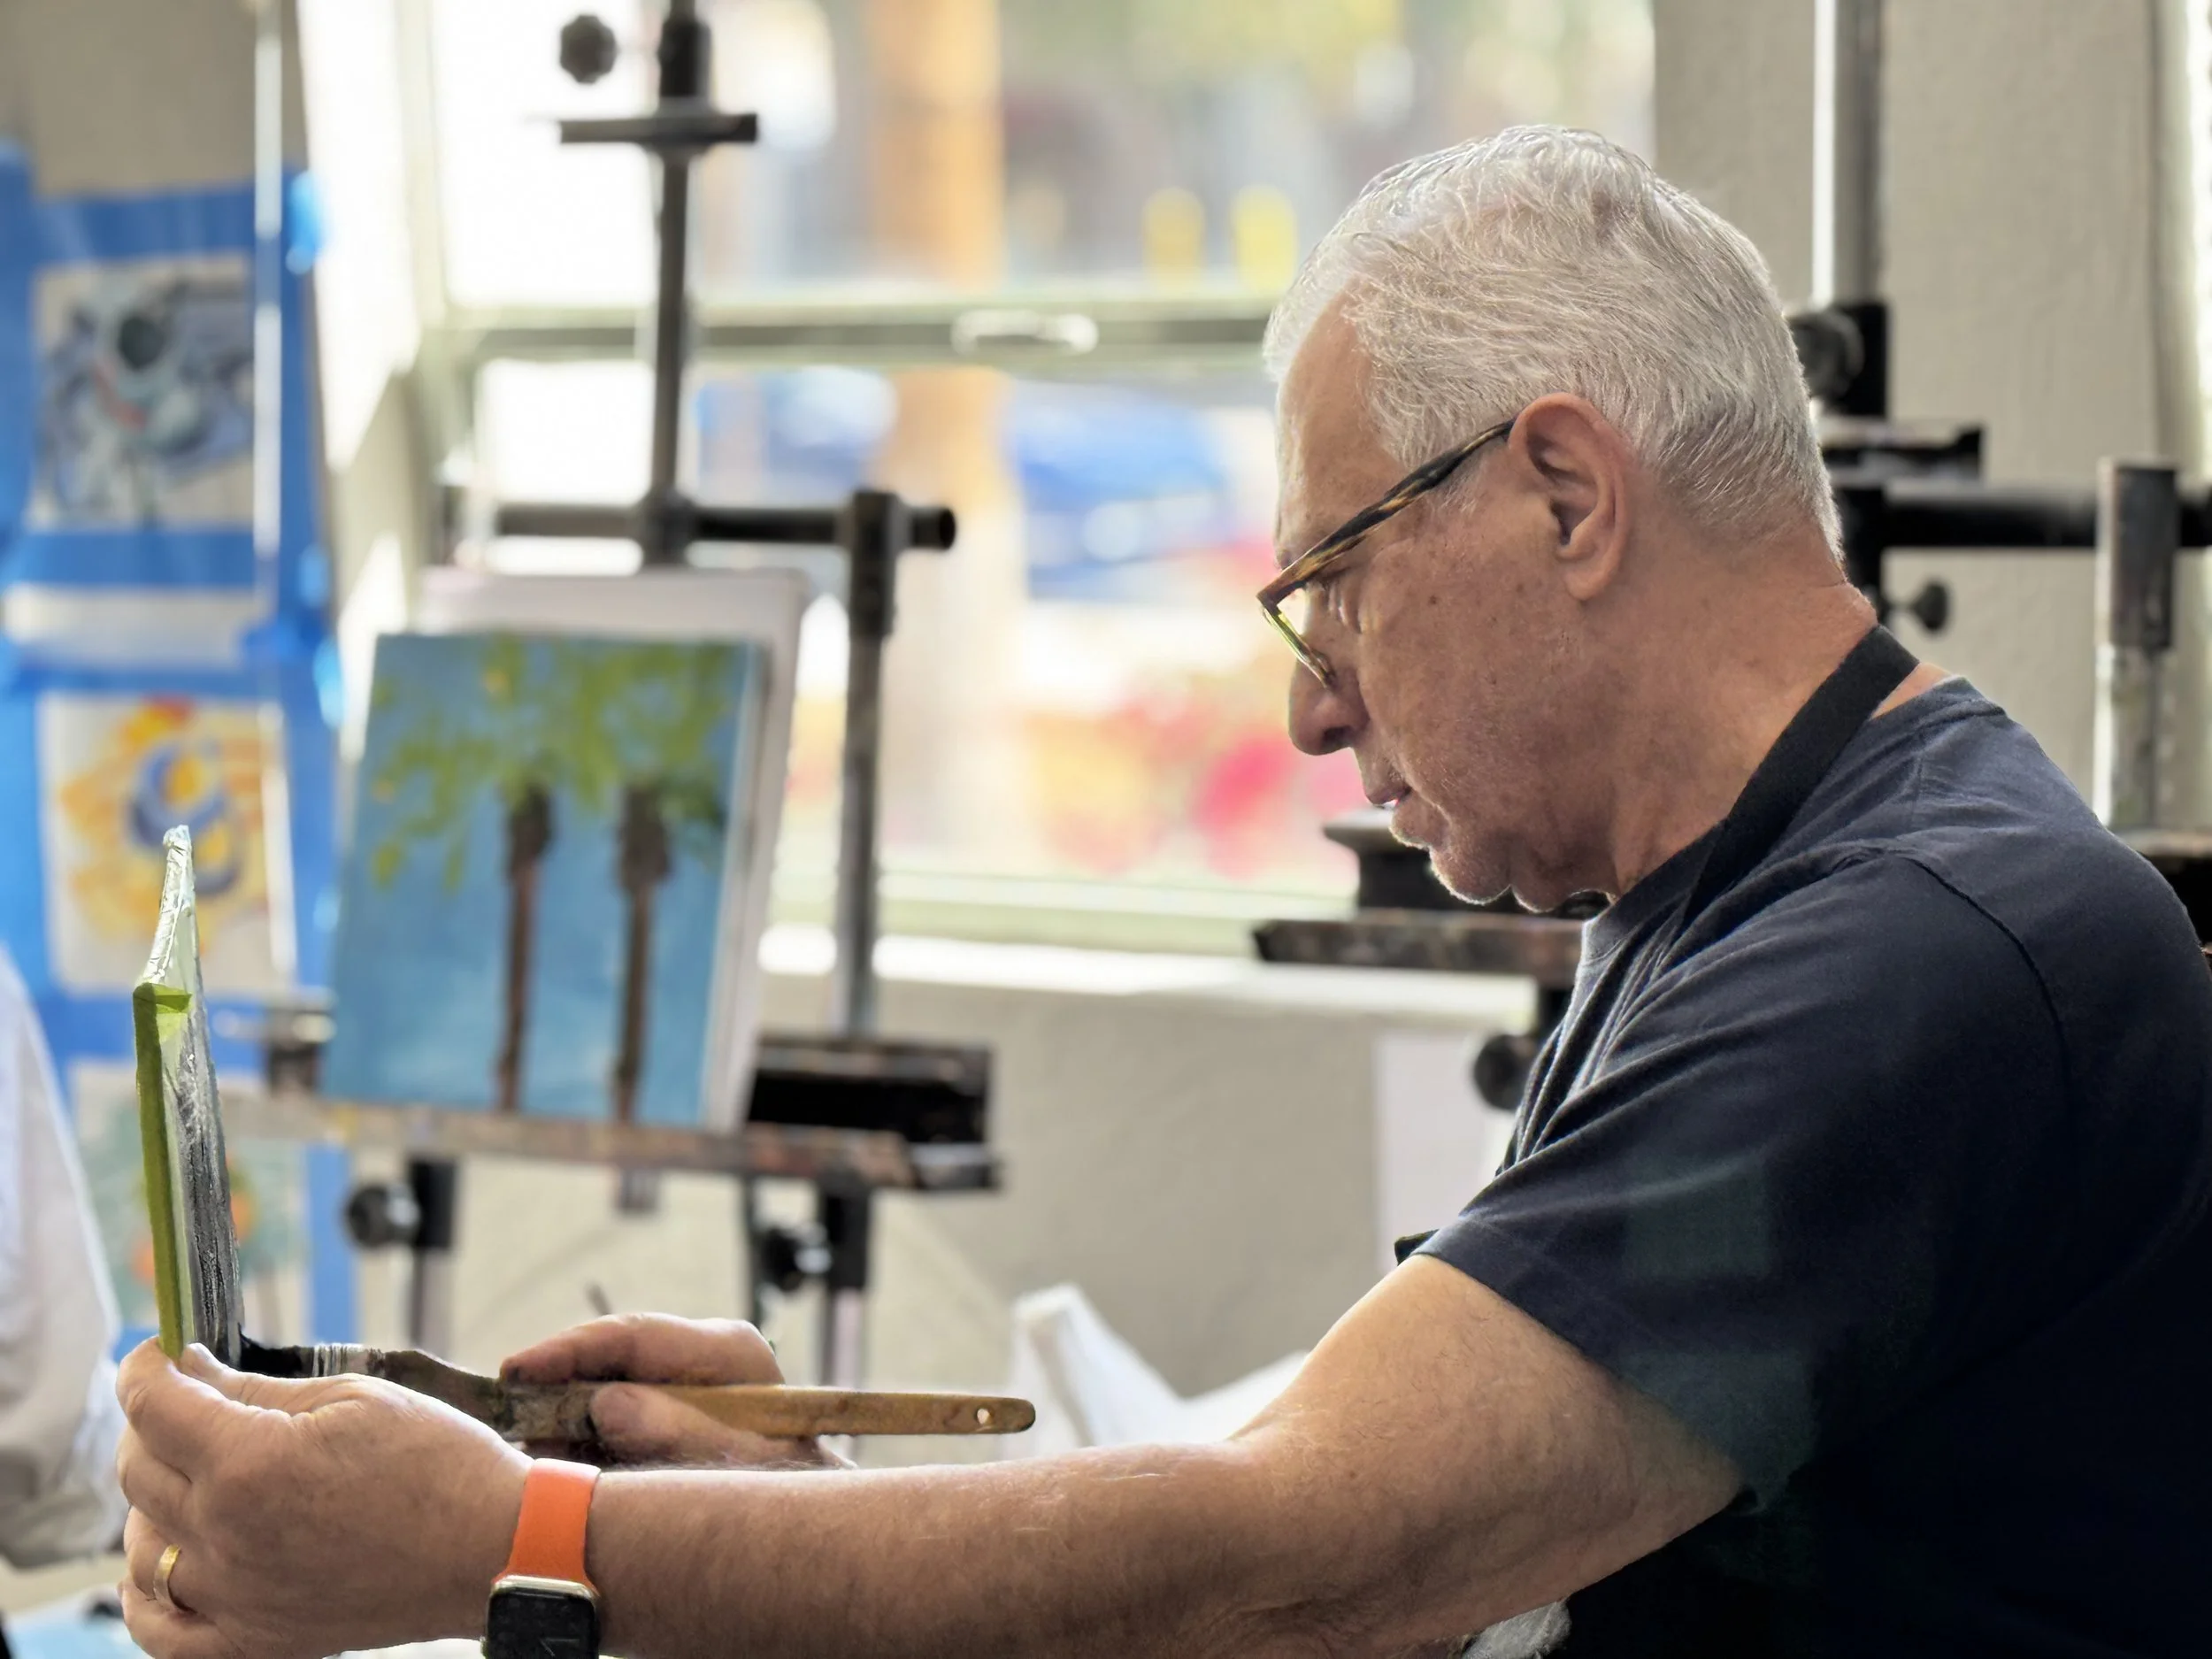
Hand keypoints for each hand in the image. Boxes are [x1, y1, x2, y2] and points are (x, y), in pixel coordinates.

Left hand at [115, 1340, 525, 1658]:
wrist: (494, 1548)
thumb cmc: (438, 1462)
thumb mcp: (353, 1398)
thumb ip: (256, 1389)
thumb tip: (191, 1369)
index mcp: (249, 1463)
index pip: (153, 1406)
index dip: (145, 1368)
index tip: (160, 1353)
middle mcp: (226, 1536)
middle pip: (137, 1472)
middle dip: (153, 1425)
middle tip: (191, 1403)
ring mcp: (235, 1598)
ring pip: (140, 1548)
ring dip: (152, 1502)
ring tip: (196, 1477)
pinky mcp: (255, 1642)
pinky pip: (160, 1631)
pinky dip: (144, 1598)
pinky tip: (157, 1567)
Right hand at [503, 1313, 847, 1469]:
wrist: (812, 1509)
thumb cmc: (788, 1484)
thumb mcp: (739, 1462)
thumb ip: (676, 1431)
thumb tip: (608, 1403)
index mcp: (726, 1349)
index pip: (631, 1335)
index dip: (568, 1351)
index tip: (517, 1371)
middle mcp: (702, 1356)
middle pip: (610, 1358)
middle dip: (557, 1389)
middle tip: (514, 1425)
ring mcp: (683, 1382)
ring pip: (603, 1387)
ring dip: (565, 1420)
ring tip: (538, 1453)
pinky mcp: (668, 1411)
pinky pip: (611, 1417)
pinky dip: (583, 1439)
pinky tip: (565, 1464)